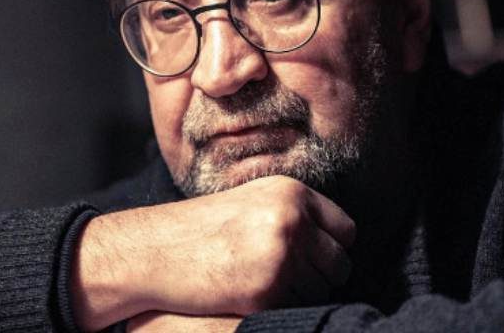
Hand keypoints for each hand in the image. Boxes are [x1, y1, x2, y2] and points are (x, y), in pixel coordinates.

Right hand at [71, 175, 355, 330]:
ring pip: (321, 293)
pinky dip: (280, 310)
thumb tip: (335, 244)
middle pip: (340, 265)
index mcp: (291, 193)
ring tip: (263, 285)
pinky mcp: (266, 291)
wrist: (157, 249)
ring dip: (300, 296)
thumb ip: (293, 213)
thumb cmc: (202, 229)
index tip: (315, 258)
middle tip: (288, 279)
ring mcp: (281, 256)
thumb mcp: (251, 201)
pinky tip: (251, 297)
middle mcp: (291, 220)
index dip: (332, 248)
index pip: (346, 230)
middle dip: (320, 277)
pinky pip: (296, 310)